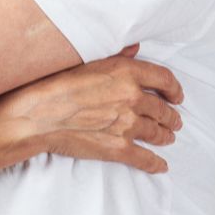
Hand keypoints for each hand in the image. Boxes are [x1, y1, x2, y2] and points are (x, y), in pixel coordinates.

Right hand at [0, 44, 184, 173]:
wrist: (38, 114)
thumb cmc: (56, 84)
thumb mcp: (87, 61)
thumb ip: (116, 56)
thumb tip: (134, 48)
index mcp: (126, 72)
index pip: (164, 78)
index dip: (174, 88)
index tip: (177, 95)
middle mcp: (132, 97)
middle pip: (163, 108)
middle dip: (171, 116)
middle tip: (175, 120)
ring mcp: (127, 124)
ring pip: (157, 132)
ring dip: (165, 136)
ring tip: (168, 138)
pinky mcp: (118, 148)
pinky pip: (145, 158)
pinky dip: (155, 163)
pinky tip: (161, 166)